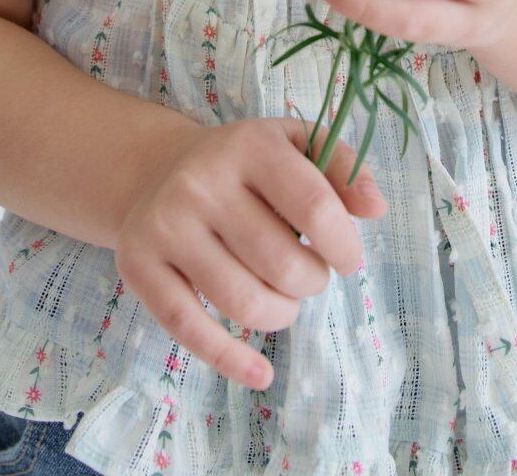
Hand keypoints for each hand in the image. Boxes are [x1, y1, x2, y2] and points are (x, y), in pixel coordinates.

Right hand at [109, 112, 388, 390]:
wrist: (155, 168)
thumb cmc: (242, 165)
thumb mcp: (293, 145)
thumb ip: (342, 168)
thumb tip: (376, 207)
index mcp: (250, 146)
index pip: (314, 206)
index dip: (344, 245)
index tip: (348, 259)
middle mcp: (202, 182)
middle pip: (282, 264)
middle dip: (311, 283)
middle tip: (307, 275)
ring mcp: (167, 225)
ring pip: (244, 303)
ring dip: (281, 315)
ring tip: (283, 299)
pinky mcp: (140, 266)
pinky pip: (191, 328)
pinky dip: (232, 360)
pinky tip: (261, 372)